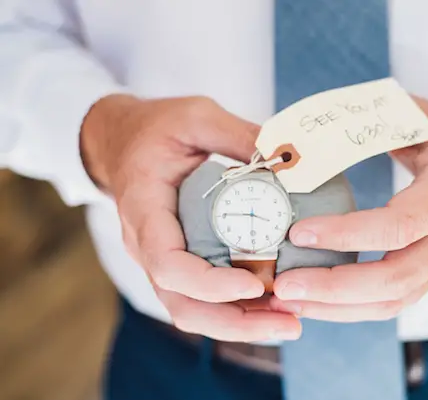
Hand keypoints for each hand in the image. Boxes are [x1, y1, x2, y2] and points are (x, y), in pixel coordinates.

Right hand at [81, 94, 300, 340]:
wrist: (122, 142)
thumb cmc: (155, 128)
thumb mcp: (195, 117)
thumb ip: (238, 134)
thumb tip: (290, 155)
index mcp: (145, 210)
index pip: (168, 264)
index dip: (210, 283)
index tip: (255, 283)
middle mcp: (147, 246)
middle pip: (183, 304)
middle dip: (236, 322)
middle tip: (289, 324)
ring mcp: (160, 260)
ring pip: (193, 310)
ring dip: (240, 324)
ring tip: (289, 322)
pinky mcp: (178, 262)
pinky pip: (202, 299)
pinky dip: (236, 310)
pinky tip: (274, 306)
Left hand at [270, 97, 427, 321]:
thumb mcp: (412, 114)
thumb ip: (364, 123)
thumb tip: (299, 140)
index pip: (401, 224)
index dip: (349, 235)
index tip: (300, 234)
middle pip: (398, 276)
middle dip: (336, 286)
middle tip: (285, 285)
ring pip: (395, 299)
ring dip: (339, 306)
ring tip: (291, 300)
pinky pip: (395, 300)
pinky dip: (353, 307)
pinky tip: (317, 301)